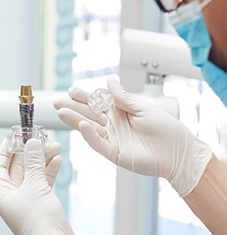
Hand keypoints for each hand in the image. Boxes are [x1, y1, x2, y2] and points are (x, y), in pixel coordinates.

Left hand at [0, 138, 80, 234]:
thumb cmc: (39, 220)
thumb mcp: (35, 185)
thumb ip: (34, 162)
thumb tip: (32, 143)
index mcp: (2, 194)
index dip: (6, 150)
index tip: (13, 136)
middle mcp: (12, 197)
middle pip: (18, 168)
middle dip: (29, 152)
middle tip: (38, 137)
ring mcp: (27, 201)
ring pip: (33, 174)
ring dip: (42, 160)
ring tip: (53, 145)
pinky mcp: (41, 204)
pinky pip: (42, 183)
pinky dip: (49, 171)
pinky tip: (57, 160)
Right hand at [53, 76, 212, 196]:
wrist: (178, 152)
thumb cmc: (165, 129)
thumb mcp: (143, 108)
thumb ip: (123, 98)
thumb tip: (109, 81)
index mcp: (119, 112)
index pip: (96, 102)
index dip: (84, 96)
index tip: (71, 90)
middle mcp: (112, 125)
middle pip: (87, 114)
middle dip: (72, 107)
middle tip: (56, 101)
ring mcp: (112, 139)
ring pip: (89, 128)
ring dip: (75, 120)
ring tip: (61, 111)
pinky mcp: (114, 153)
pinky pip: (98, 143)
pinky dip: (90, 135)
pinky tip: (83, 125)